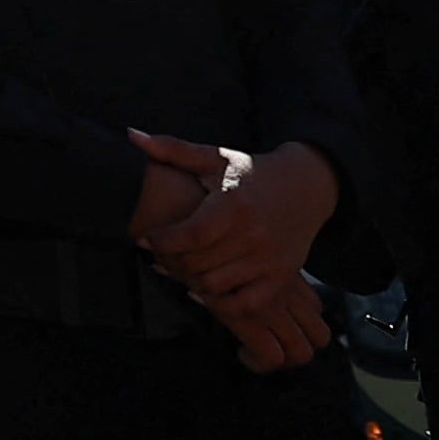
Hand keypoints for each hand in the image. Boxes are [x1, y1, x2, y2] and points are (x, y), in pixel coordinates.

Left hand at [135, 133, 338, 371]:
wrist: (306, 187)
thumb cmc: (251, 172)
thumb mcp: (214, 158)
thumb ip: (172, 149)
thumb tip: (132, 135)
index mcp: (233, 206)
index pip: (189, 236)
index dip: (161, 241)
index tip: (144, 238)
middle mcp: (253, 236)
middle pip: (198, 264)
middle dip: (170, 261)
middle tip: (158, 256)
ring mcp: (268, 260)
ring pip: (216, 285)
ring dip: (191, 281)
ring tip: (178, 269)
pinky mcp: (281, 277)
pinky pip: (246, 304)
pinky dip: (221, 303)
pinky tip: (204, 291)